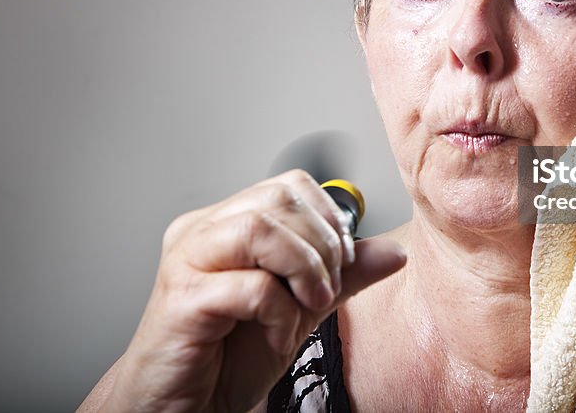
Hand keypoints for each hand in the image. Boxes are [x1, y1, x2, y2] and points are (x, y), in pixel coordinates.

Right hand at [101, 169, 405, 412]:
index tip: (344, 260)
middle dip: (321, 245)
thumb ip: (342, 278)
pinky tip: (277, 337)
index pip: (288, 185)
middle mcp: (202, 232)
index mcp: (226, 224)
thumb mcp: (300, 309)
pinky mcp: (182, 299)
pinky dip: (279, 314)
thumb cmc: (228, 357)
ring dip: (303, 269)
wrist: (184, 408)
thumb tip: (394, 251)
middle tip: (326, 290)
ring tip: (310, 306)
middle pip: (277, 198)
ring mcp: (187, 260)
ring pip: (259, 229)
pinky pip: (249, 286)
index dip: (328, 218)